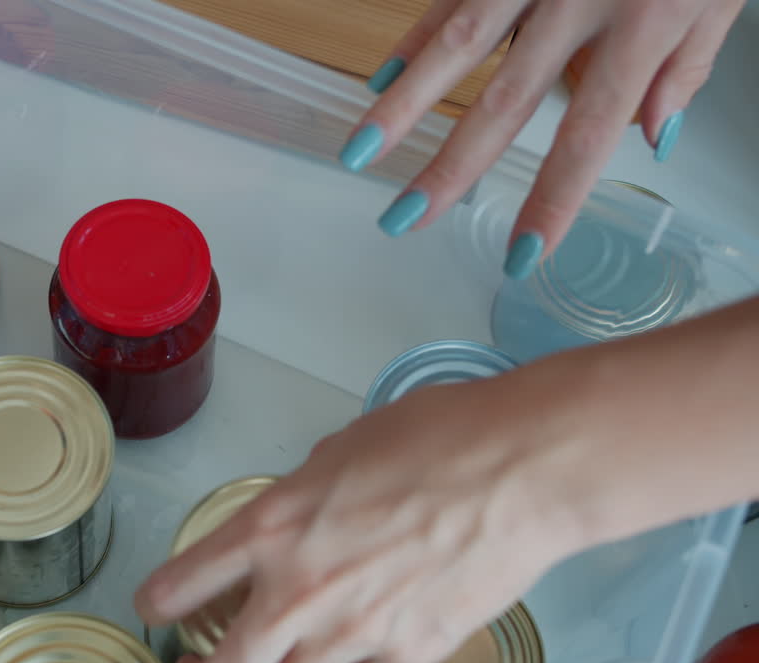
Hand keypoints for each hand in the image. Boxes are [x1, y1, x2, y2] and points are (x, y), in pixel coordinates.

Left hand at [134, 376, 589, 662]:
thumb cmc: (434, 439)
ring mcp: (353, 634)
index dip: (157, 605)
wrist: (520, 469)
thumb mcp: (336, 456)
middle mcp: (299, 592)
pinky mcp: (409, 656)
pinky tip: (354, 655)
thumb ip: (297, 506)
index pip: (180, 587)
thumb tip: (289, 532)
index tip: (157, 610)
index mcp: (270, 528)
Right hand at [339, 0, 745, 276]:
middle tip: (406, 217)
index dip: (554, 197)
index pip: (592, 130)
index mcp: (645, 19)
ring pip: (460, 44)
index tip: (521, 253)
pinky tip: (381, 80)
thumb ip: (688, 65)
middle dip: (451, 165)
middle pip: (506, 99)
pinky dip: (415, 39)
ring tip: (361, 151)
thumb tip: (654, 137)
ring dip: (405, 104)